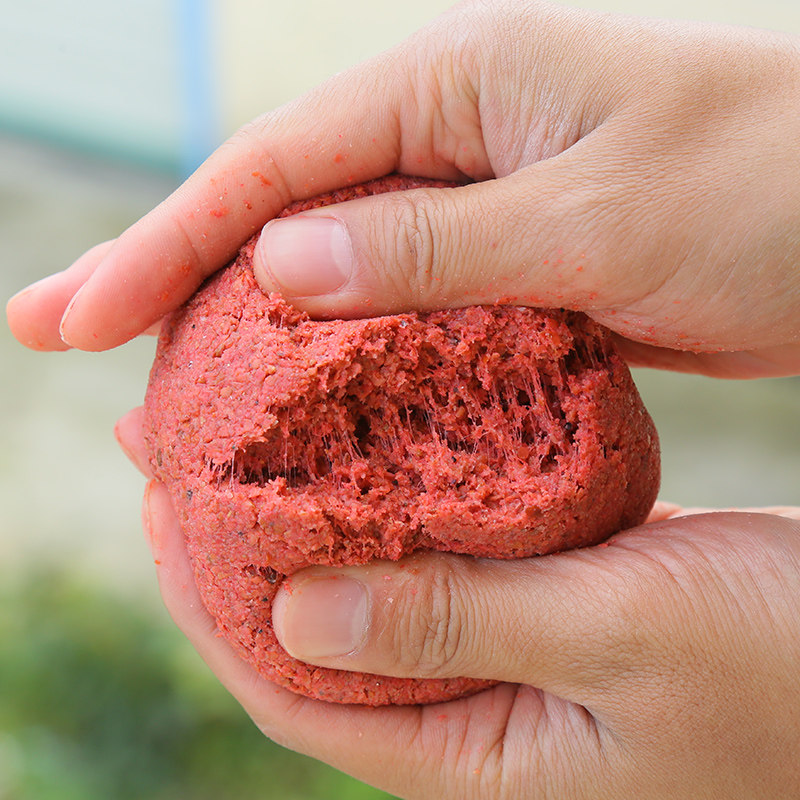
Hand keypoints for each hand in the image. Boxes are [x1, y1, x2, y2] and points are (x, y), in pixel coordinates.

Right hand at [7, 1, 799, 376]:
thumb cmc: (769, 187)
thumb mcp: (602, 214)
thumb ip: (440, 244)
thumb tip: (282, 263)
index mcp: (456, 88)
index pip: (274, 169)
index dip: (164, 246)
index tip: (72, 318)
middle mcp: (450, 141)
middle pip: (280, 216)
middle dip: (172, 283)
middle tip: (68, 340)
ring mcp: (474, 207)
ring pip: (333, 276)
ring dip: (249, 335)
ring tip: (170, 399)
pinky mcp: (506, 269)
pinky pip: (399, 316)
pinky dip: (343, 362)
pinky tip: (300, 405)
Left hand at [117, 409, 799, 798]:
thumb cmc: (776, 662)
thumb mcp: (617, 639)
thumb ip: (459, 627)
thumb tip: (290, 617)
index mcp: (473, 752)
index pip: (293, 690)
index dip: (210, 598)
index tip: (164, 497)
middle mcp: (472, 710)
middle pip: (316, 630)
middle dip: (237, 545)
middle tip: (180, 444)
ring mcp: (503, 654)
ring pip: (372, 583)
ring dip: (310, 512)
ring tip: (253, 429)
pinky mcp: (538, 601)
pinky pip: (437, 554)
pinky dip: (391, 500)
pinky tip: (372, 440)